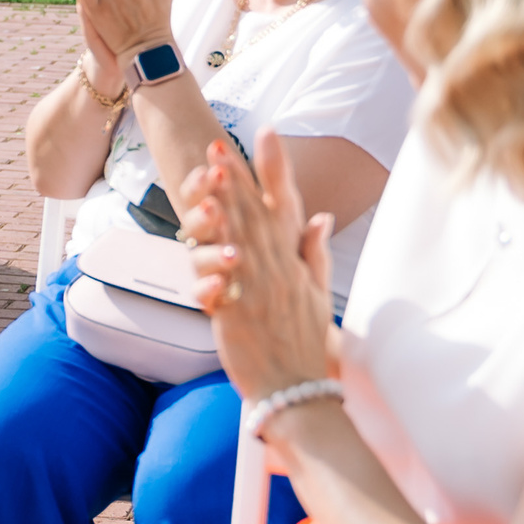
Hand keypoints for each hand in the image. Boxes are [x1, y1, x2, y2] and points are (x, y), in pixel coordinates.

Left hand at [182, 133, 337, 401]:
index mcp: (295, 263)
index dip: (276, 169)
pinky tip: (202, 236)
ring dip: (224, 203)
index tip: (268, 132)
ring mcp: (260, 290)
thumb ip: (314, 253)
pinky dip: (215, 259)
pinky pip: (225, 281)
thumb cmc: (304, 343)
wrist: (298, 391)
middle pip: (256, 214)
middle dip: (238, 177)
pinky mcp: (240, 313)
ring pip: (240, 238)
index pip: (288, 206)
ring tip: (210, 173)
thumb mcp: (317, 294)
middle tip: (218, 143)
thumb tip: (321, 216)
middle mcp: (279, 270)